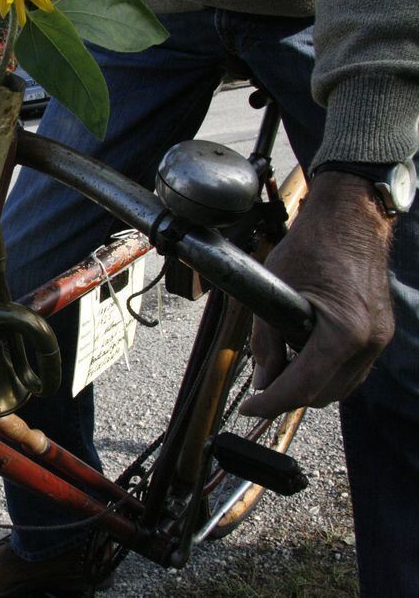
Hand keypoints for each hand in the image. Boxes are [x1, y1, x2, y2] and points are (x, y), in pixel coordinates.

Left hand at [241, 172, 395, 417]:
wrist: (350, 219)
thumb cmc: (312, 246)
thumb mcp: (273, 293)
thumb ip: (265, 342)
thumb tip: (263, 380)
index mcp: (343, 332)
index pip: (303, 388)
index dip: (270, 403)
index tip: (249, 410)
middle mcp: (368, 341)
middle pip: (323, 395)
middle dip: (289, 396)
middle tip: (259, 388)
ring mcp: (379, 339)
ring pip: (340, 387)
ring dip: (308, 386)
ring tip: (278, 369)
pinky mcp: (380, 333)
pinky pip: (351, 369)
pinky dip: (325, 372)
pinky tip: (301, 357)